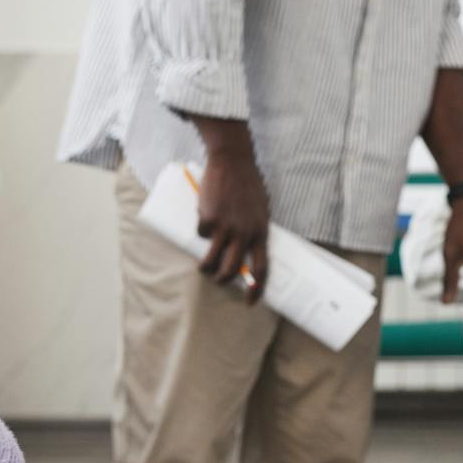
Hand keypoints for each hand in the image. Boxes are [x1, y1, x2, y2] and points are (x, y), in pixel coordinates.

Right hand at [196, 147, 269, 303]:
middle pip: (231, 269)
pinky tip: (204, 216)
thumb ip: (254, 230)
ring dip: (205, 267)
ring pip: (211, 259)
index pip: (262, 268)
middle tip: (218, 279)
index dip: (256, 289)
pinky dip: (200, 229)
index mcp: (261, 232)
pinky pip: (201, 233)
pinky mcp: (208, 218)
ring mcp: (225, 227)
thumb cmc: (248, 184)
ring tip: (203, 267)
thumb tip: (247, 252)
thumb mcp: (260, 210)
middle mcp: (244, 233)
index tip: (251, 301)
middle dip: (222, 280)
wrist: (233, 161)